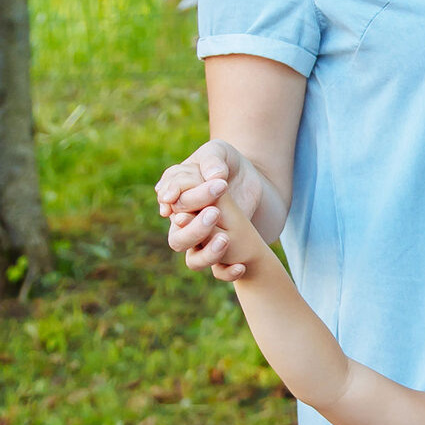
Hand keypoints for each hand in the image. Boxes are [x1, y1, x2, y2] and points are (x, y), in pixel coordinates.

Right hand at [155, 139, 266, 279]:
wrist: (254, 182)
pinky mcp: (221, 252)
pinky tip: (241, 266)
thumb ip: (213, 160)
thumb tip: (214, 176)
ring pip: (192, 259)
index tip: (190, 192)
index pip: (170, 199)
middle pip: (177, 235)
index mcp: (177, 197)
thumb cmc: (229, 164)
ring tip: (225, 239)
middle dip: (195, 226)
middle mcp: (183, 222)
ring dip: (207, 253)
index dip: (178, 196)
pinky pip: (218, 271)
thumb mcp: (221, 153)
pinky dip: (227, 272)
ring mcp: (201, 240)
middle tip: (215, 212)